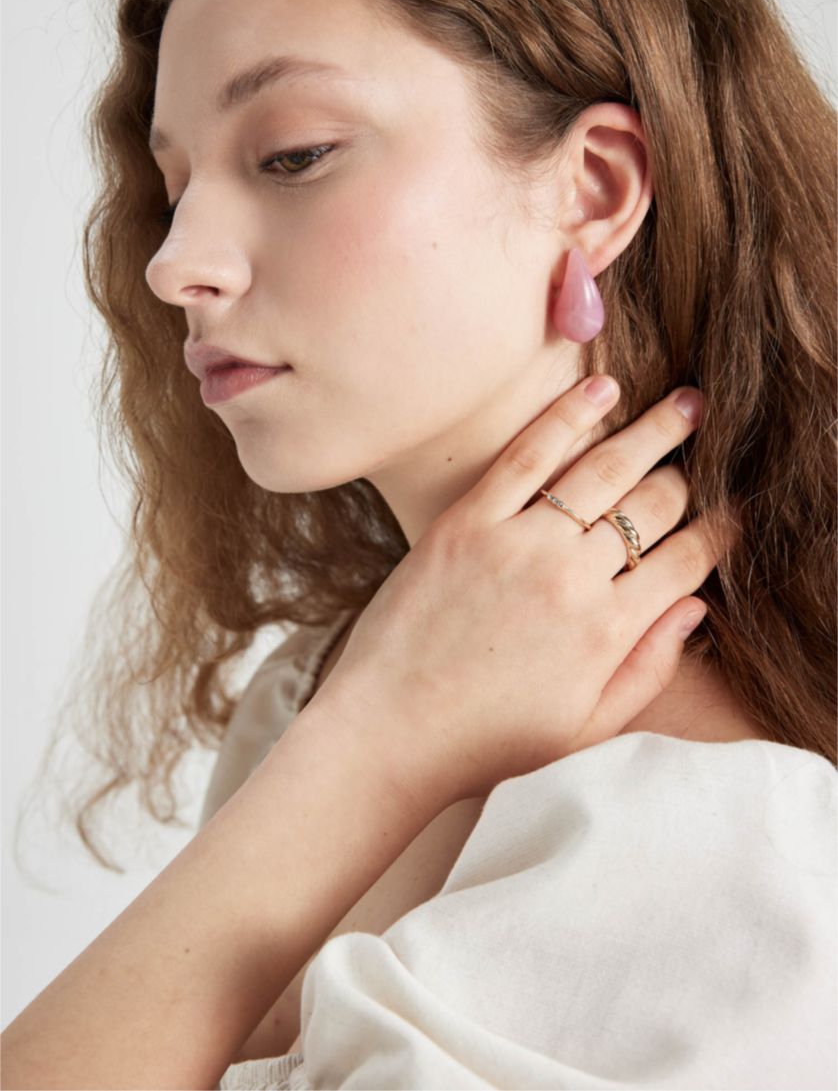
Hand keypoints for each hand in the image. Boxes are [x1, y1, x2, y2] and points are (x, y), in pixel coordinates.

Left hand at [311, 376, 739, 806]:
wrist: (389, 732)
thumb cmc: (487, 739)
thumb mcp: (587, 728)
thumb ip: (649, 667)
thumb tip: (696, 607)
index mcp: (608, 633)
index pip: (686, 562)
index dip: (719, 531)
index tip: (735, 510)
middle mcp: (573, 580)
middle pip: (654, 505)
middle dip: (689, 472)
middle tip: (708, 442)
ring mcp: (519, 544)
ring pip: (604, 470)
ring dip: (653, 430)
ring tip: (686, 402)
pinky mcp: (466, 522)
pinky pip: (527, 455)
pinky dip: (569, 416)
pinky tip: (602, 390)